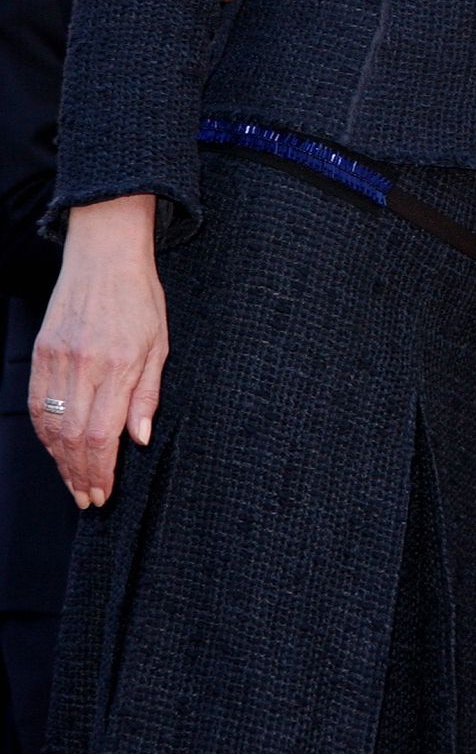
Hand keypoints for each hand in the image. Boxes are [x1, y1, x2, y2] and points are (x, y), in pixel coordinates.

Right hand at [30, 197, 167, 508]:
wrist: (104, 255)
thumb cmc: (140, 298)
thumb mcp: (160, 343)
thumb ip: (148, 394)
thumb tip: (139, 439)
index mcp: (120, 365)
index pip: (102, 434)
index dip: (100, 470)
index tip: (102, 494)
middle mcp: (85, 365)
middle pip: (73, 436)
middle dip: (79, 474)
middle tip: (86, 498)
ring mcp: (58, 358)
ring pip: (51, 425)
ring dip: (59, 460)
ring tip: (72, 481)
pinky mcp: (41, 351)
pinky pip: (37, 403)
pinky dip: (44, 432)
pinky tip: (54, 448)